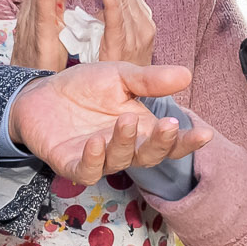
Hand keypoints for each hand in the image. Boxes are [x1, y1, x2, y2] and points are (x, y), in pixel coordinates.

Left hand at [9, 61, 208, 182]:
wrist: (41, 94)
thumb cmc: (85, 88)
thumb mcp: (120, 76)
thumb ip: (150, 80)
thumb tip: (186, 74)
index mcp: (141, 130)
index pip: (170, 142)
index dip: (187, 142)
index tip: (205, 133)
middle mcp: (124, 149)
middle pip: (149, 157)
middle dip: (161, 143)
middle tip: (168, 125)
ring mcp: (98, 159)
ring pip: (119, 162)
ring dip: (125, 144)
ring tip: (124, 121)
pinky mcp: (71, 164)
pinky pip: (86, 170)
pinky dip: (92, 159)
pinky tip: (95, 143)